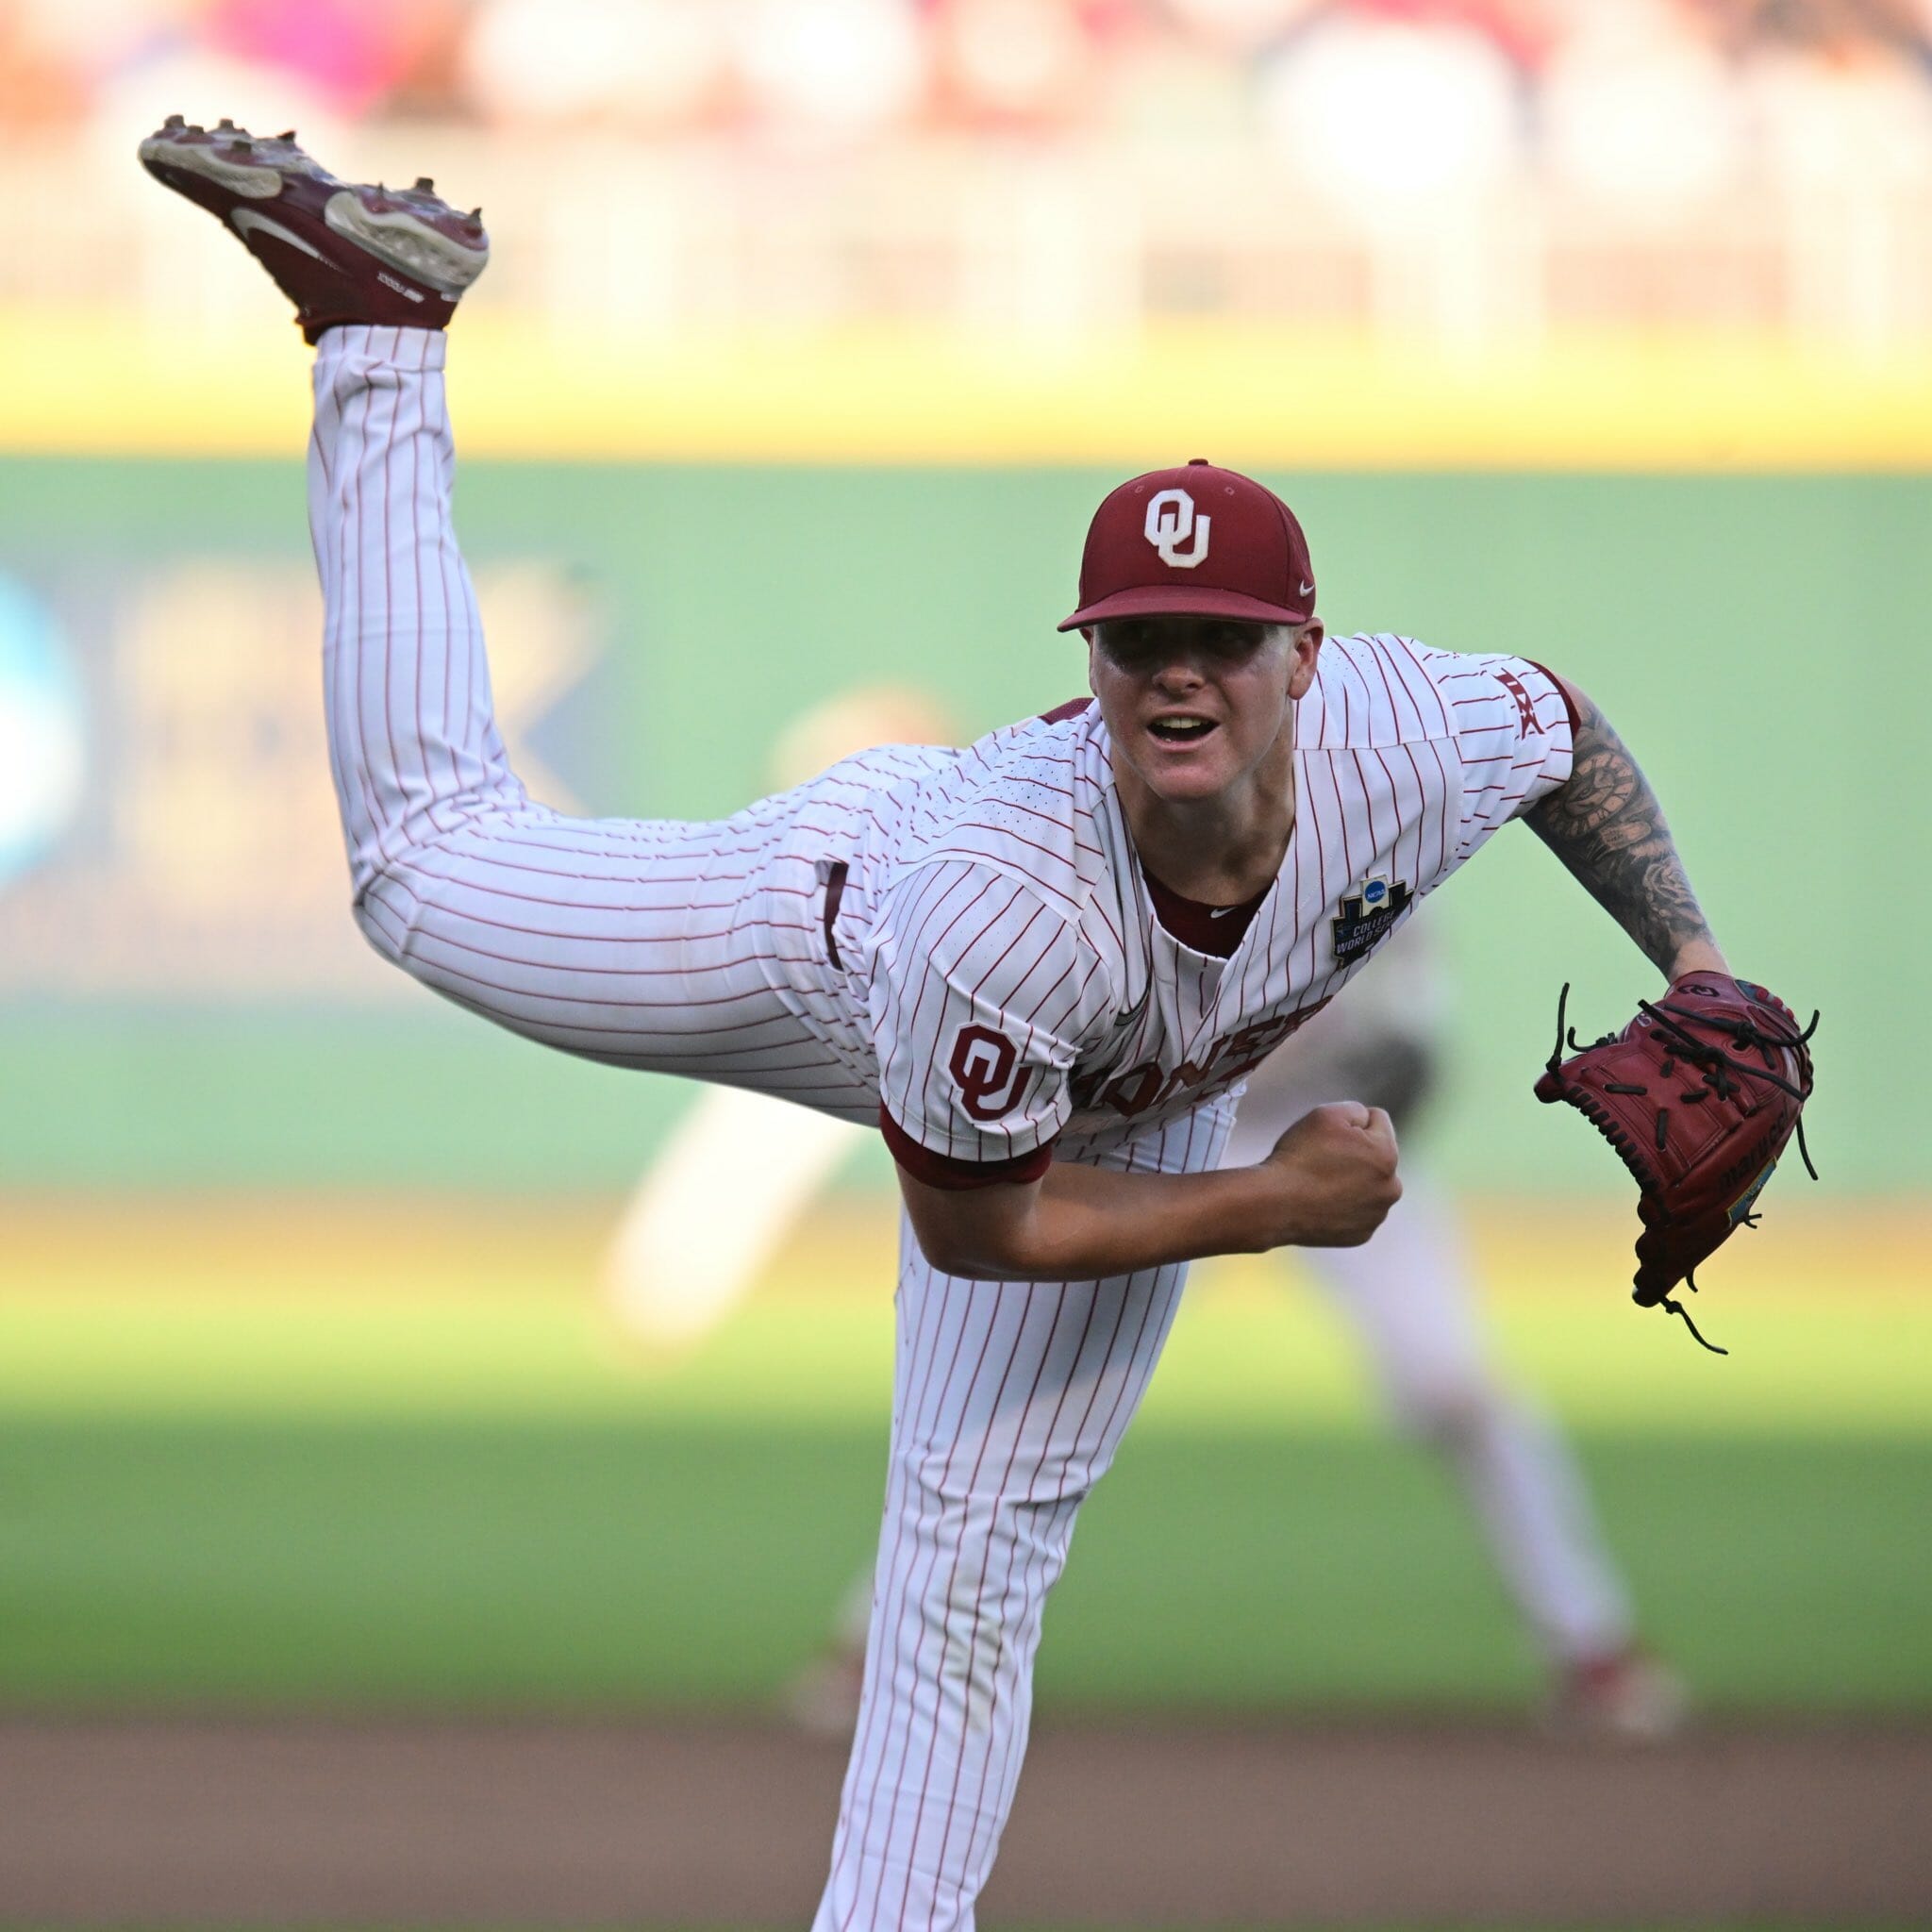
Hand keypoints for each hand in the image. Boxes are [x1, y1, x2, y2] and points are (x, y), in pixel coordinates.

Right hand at [1255, 1102, 1401, 1247]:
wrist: (1274, 1205)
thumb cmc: (1300, 1156)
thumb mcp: (1327, 1114)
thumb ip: (1356, 1110)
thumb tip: (1367, 1121)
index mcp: (1388, 1155)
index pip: (1377, 1120)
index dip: (1350, 1122)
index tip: (1328, 1136)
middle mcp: (1391, 1188)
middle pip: (1377, 1155)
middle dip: (1358, 1152)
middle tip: (1323, 1160)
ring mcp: (1376, 1215)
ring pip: (1368, 1185)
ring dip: (1352, 1180)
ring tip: (1319, 1183)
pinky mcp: (1361, 1235)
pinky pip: (1357, 1210)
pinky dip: (1343, 1205)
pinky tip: (1319, 1203)